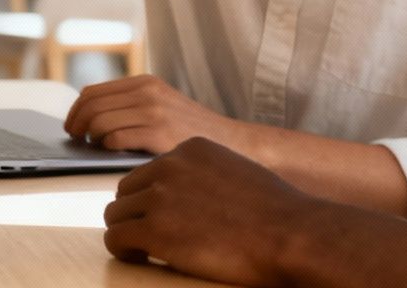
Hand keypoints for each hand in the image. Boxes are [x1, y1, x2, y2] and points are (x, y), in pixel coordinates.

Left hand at [64, 74, 259, 156]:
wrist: (237, 146)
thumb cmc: (194, 133)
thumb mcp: (163, 106)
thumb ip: (132, 106)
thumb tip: (88, 118)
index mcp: (146, 83)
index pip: (93, 92)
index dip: (76, 110)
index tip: (72, 126)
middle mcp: (148, 93)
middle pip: (91, 105)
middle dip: (76, 123)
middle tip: (75, 140)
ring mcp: (154, 112)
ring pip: (99, 122)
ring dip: (91, 138)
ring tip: (93, 149)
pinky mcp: (160, 134)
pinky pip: (115, 138)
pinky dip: (106, 148)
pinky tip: (111, 156)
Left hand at [103, 137, 313, 284]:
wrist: (290, 235)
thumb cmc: (275, 213)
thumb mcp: (234, 171)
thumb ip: (203, 174)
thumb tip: (185, 194)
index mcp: (189, 149)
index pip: (149, 171)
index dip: (152, 197)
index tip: (163, 216)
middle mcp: (169, 166)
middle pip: (127, 191)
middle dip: (135, 213)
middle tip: (149, 235)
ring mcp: (160, 197)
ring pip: (116, 214)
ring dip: (128, 232)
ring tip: (145, 249)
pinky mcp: (155, 230)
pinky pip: (116, 238)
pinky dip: (123, 250)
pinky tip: (140, 257)